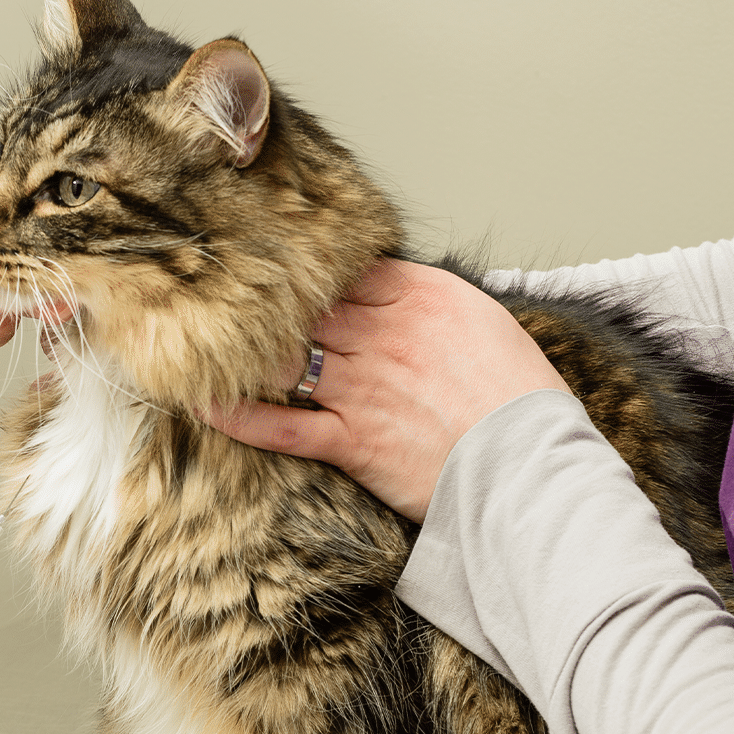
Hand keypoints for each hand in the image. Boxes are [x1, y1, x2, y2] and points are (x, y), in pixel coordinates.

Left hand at [209, 259, 569, 520]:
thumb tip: (393, 291)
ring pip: (283, 357)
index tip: (273, 263)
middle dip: (261, 303)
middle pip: (304, 307)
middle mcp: (385, 334)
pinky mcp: (353, 440)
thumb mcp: (487, 327)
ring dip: (239, 352)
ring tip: (199, 343)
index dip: (305, 268)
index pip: (346, 268)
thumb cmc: (521, 403)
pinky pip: (280, 424)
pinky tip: (204, 404)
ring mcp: (364, 387)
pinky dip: (238, 415)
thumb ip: (433, 305)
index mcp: (423, 297)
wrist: (533, 471)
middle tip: (214, 293)